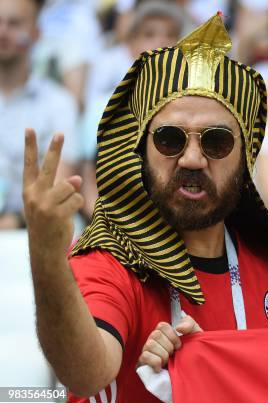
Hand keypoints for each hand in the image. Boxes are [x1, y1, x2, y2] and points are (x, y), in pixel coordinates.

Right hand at [22, 129, 82, 256]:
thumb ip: (58, 189)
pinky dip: (77, 205)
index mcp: (29, 191)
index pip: (30, 165)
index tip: (29, 128)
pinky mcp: (57, 212)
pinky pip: (77, 198)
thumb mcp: (49, 204)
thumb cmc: (48, 223)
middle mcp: (34, 195)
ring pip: (70, 187)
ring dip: (72, 197)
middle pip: (49, 167)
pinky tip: (67, 216)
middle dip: (55, 149)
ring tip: (63, 210)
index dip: (30, 146)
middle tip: (60, 133)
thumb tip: (76, 180)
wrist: (45, 248)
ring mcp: (45, 204)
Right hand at [138, 315, 201, 372]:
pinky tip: (161, 367)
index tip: (179, 345)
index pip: (162, 326)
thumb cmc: (191, 351)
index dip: (172, 336)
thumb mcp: (195, 335)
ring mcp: (147, 350)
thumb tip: (178, 327)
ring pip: (150, 345)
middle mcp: (153, 339)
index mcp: (164, 332)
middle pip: (156, 335)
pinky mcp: (143, 363)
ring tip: (168, 361)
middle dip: (168, 346)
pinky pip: (145, 356)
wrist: (190, 372)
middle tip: (173, 354)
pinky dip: (156, 362)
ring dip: (163, 354)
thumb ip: (189, 324)